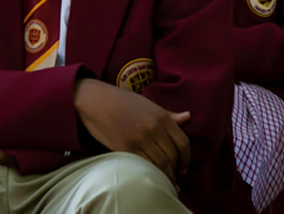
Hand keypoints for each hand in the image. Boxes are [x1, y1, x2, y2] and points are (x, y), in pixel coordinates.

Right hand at [74, 79, 190, 190]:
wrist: (96, 101)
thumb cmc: (122, 101)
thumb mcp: (149, 104)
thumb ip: (169, 114)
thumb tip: (188, 116)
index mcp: (162, 116)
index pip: (183, 142)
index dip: (186, 158)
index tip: (184, 167)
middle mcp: (154, 128)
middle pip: (173, 156)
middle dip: (177, 171)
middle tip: (175, 179)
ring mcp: (140, 138)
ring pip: (161, 164)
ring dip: (166, 177)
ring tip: (167, 183)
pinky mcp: (125, 148)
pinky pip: (144, 165)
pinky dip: (151, 175)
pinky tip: (152, 179)